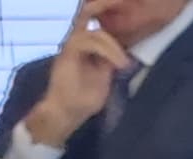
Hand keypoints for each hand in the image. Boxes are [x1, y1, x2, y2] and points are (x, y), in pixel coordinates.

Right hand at [22, 1, 130, 143]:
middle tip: (125, 52)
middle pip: (96, 24)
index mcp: (85, 46)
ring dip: (113, 48)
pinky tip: (116, 63)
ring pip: (95, 33)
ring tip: (123, 64)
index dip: (106, 13)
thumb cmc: (83, 100)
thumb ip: (110, 62)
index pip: (95, 23)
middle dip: (113, 28)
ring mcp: (71, 46)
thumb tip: (123, 54)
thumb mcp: (104, 77)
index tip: (124, 10)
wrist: (67, 113)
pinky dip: (106, 51)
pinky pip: (88, 42)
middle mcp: (76, 42)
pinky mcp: (68, 53)